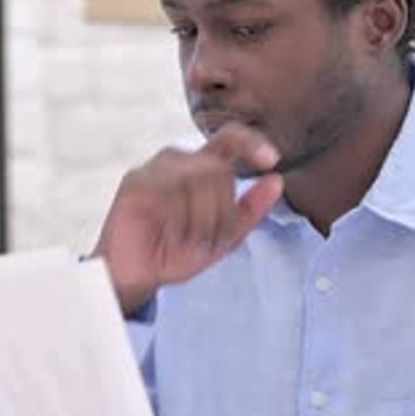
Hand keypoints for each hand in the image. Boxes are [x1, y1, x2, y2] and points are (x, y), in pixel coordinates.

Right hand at [91, 123, 282, 313]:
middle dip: (223, 212)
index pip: (231, 138)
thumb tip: (277, 180)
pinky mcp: (136, 181)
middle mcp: (179, 161)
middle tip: (210, 241)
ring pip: (199, 179)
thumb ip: (252, 209)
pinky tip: (171, 237)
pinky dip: (180, 222)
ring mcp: (156, 168)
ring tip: (189, 242)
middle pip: (220, 170)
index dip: (253, 142)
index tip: (272, 160)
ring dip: (202, 221)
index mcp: (203, 167)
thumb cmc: (175, 252)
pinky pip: (171, 192)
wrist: (137, 277)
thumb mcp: (225, 236)